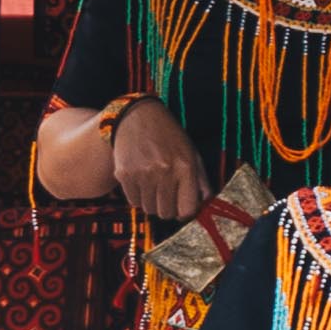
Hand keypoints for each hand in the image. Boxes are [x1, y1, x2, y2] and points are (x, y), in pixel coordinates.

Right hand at [108, 99, 209, 226]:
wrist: (137, 116)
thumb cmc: (169, 137)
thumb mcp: (192, 153)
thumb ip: (201, 181)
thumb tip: (205, 204)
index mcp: (185, 167)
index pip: (187, 209)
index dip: (185, 213)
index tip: (182, 208)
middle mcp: (164, 172)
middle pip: (167, 213)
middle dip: (168, 209)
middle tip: (167, 197)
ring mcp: (143, 174)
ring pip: (149, 209)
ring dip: (152, 203)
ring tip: (154, 185)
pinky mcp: (125, 174)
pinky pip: (133, 201)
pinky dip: (138, 196)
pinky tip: (141, 181)